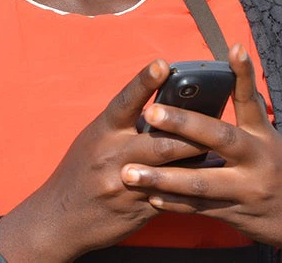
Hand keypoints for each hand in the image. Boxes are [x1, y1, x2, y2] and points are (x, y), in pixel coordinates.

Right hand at [0, 60, 211, 261]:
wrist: (59, 219)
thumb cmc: (79, 173)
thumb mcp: (93, 142)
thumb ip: (122, 126)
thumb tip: (158, 109)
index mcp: (101, 133)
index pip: (125, 102)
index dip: (144, 82)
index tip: (163, 63)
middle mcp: (112, 156)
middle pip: (163, 140)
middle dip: (193, 131)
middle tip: (219, 117)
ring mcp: (126, 185)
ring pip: (173, 169)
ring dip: (199, 158)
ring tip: (222, 149)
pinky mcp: (138, 209)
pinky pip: (173, 196)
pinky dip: (192, 188)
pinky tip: (211, 182)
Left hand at [121, 45, 281, 261]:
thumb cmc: (281, 172)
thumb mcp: (271, 143)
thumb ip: (245, 121)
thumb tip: (217, 88)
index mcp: (264, 137)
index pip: (251, 101)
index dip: (243, 75)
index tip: (234, 48)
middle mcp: (258, 159)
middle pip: (219, 137)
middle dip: (183, 124)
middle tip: (150, 113)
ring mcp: (249, 188)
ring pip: (201, 181)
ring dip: (162, 178)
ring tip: (130, 172)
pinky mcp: (238, 214)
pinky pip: (201, 208)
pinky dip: (175, 203)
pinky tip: (150, 198)